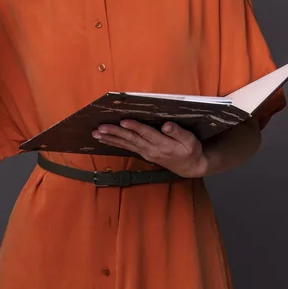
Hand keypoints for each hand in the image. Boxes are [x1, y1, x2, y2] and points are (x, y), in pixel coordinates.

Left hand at [92, 120, 208, 177]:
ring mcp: (145, 153)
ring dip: (110, 138)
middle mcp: (151, 150)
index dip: (135, 127)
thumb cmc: (191, 150)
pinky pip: (126, 147)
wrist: (189, 167)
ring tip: (96, 133)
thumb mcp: (190, 140)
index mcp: (163, 145)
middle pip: (131, 140)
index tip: (124, 121)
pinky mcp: (142, 153)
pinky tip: (104, 139)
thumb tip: (166, 125)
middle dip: (115, 133)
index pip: (147, 134)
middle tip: (101, 128)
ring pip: (125, 144)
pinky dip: (114, 143)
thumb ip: (178, 132)